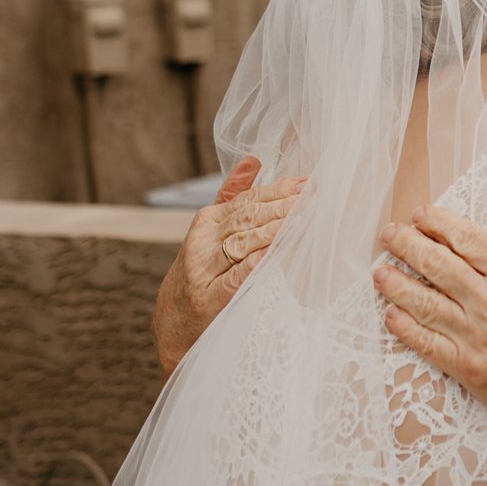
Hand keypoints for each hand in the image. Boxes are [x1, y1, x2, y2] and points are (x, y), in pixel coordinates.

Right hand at [152, 157, 303, 376]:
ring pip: (244, 242)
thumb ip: (232, 196)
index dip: (278, 191)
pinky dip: (256, 263)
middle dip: (283, 206)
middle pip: (248, 218)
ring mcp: (204, 269)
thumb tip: (253, 161)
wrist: (174, 325)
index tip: (306, 184)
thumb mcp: (212, 233)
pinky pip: (237, 276)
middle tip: (313, 196)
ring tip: (304, 219)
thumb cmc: (201, 274)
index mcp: (207, 221)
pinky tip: (276, 253)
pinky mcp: (210, 297)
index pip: (247, 200)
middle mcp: (202, 241)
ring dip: (276, 229)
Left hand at [373, 200, 486, 442]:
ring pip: (425, 303)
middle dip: (408, 245)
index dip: (439, 223)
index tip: (421, 214)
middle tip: (389, 234)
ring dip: (397, 284)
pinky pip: (428, 344)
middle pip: (437, 265)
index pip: (466, 239)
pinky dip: (406, 329)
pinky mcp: (469, 370)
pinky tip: (391, 315)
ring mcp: (476, 337)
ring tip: (379, 271)